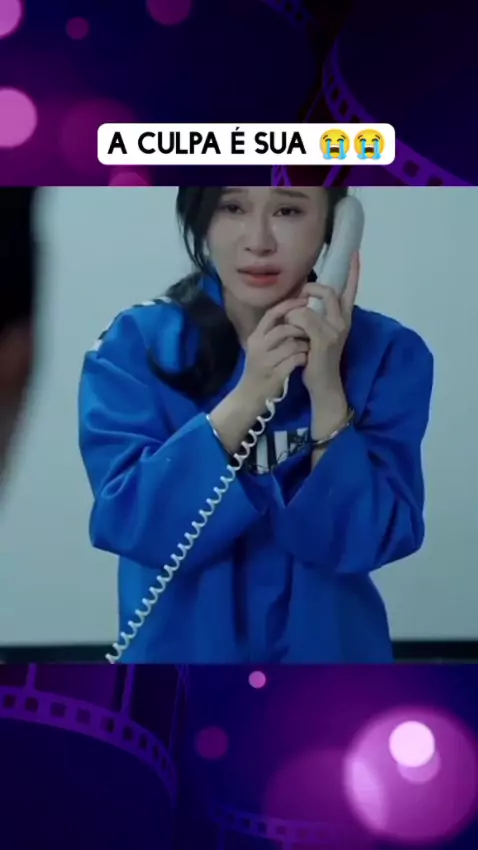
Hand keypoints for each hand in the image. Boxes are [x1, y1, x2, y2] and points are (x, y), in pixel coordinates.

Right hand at [236, 296, 309, 414]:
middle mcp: (258, 347)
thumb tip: (294, 314)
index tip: (305, 300)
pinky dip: (303, 358)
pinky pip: (294, 361)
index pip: (271, 314)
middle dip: (301, 328)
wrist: (249, 396)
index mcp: (255, 337)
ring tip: (309, 347)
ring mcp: (265, 362)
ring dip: (304, 345)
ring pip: (291, 345)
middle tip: (311, 330)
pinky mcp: (274, 375)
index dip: (289, 306)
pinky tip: (306, 360)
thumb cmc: (259, 369)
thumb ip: (273, 333)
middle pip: (283, 329)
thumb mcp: (261, 348)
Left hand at [285, 252, 359, 399]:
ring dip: (295, 308)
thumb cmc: (317, 361)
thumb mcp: (318, 335)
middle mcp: (343, 322)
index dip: (353, 272)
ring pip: (312, 304)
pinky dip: (293, 319)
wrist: (323, 385)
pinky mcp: (323, 339)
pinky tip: (289, 328)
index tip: (354, 253)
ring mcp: (335, 331)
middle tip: (299, 293)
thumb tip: (304, 299)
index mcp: (344, 319)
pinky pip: (304, 317)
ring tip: (288, 319)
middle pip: (329, 290)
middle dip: (311, 287)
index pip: (351, 291)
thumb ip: (316, 317)